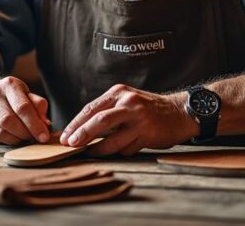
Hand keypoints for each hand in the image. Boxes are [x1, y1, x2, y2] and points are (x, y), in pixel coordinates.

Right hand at [0, 76, 50, 144]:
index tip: (44, 137)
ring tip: (24, 138)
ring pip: (1, 132)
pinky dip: (7, 141)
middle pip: (9, 121)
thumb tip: (45, 125)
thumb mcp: (26, 94)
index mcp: (9, 85)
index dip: (35, 124)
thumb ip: (38, 106)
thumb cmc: (10, 96)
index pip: (23, 107)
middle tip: (35, 139)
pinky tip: (13, 137)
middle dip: (25, 133)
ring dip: (17, 139)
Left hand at [60, 84, 193, 155]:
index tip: (65, 135)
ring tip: (90, 152)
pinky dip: (120, 151)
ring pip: (112, 139)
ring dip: (98, 149)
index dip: (76, 123)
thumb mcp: (126, 100)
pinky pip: (127, 148)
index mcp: (119, 92)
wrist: (179, 112)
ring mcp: (139, 119)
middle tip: (70, 145)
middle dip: (82, 134)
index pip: (91, 108)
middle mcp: (129, 103)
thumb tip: (80, 128)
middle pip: (99, 121)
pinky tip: (121, 149)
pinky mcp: (148, 134)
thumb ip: (107, 110)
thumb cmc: (146, 108)